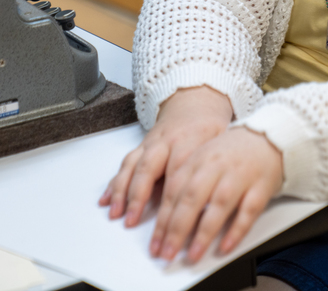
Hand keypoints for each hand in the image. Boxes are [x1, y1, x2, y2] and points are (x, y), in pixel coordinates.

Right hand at [99, 86, 232, 226]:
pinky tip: (106, 200)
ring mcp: (150, 144)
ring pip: (132, 166)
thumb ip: (217, 167)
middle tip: (131, 221)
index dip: (172, 201)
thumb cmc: (211, 127)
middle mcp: (165, 141)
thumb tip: (218, 202)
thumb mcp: (222, 143)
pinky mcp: (141, 148)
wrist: (195, 102)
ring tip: (115, 213)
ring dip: (121, 191)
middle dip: (137, 197)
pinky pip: (125, 164)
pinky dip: (114, 183)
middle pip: (148, 169)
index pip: (178, 173)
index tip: (168, 225)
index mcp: (189, 140)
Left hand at [150, 127, 282, 262]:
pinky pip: (248, 210)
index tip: (155, 244)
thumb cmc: (232, 152)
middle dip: (177, 229)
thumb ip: (183, 183)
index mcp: (198, 159)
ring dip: (204, 232)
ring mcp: (240, 176)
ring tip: (193, 254)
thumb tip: (163, 219)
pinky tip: (225, 246)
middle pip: (192, 198)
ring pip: (219, 205)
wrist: (269, 136)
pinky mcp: (261, 186)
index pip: (174, 192)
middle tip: (166, 252)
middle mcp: (217, 167)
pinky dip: (236, 230)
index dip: (162, 220)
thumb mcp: (202, 158)